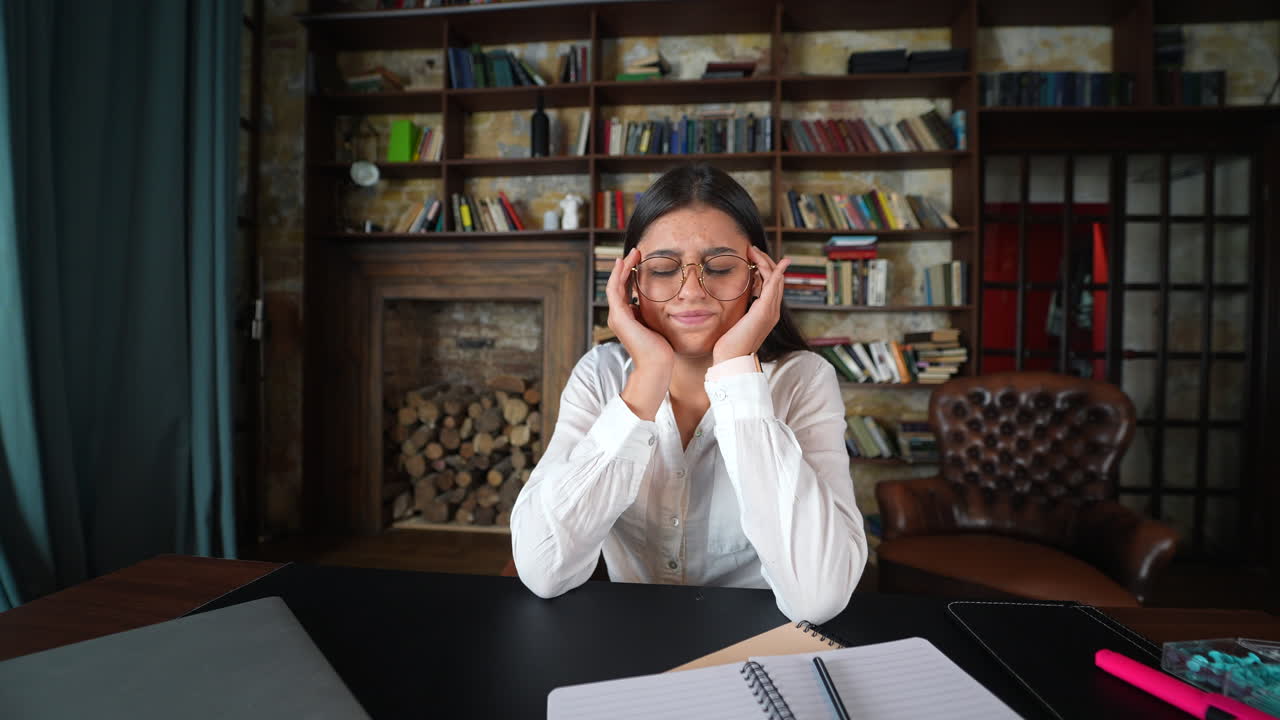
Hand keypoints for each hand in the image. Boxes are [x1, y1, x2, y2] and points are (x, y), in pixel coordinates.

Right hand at [607, 248, 673, 418]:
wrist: (657, 367)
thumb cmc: (662, 351)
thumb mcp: (659, 327)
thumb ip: (656, 316)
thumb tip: (667, 304)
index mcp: (627, 319)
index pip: (626, 291)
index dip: (631, 274)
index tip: (640, 260)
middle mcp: (618, 316)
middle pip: (618, 285)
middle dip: (626, 267)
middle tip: (636, 251)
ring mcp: (617, 316)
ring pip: (615, 285)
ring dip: (623, 267)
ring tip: (633, 253)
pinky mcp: (619, 317)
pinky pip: (616, 290)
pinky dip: (620, 275)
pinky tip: (627, 264)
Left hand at [712, 247, 790, 364]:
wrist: (731, 360)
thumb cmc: (729, 345)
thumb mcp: (735, 322)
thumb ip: (738, 311)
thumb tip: (731, 300)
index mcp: (766, 313)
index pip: (771, 285)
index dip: (764, 269)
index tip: (751, 258)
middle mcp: (772, 311)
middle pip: (776, 279)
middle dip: (765, 261)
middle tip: (752, 249)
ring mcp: (770, 311)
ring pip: (775, 279)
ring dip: (765, 262)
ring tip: (753, 251)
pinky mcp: (764, 311)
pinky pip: (772, 286)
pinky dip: (771, 272)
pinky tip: (765, 262)